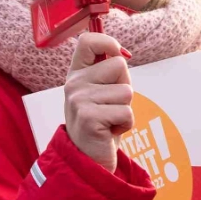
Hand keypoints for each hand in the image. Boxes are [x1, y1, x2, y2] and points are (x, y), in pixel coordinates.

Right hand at [64, 31, 131, 170]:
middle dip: (125, 86)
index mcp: (76, 73)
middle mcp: (74, 83)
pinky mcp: (88, 117)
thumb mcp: (101, 92)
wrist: (88, 158)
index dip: (108, 42)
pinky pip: (126, 112)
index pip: (87, 41)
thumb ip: (108, 73)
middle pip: (119, 65)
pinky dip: (126, 125)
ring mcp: (79, 100)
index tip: (117, 54)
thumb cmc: (101, 123)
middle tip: (111, 106)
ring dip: (126, 109)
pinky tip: (110, 131)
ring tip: (110, 120)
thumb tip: (121, 53)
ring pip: (126, 91)